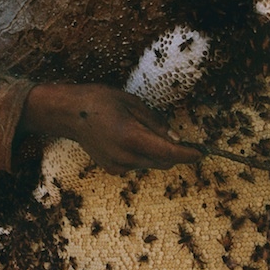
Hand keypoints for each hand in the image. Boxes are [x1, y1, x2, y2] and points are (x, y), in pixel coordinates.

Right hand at [19, 83, 201, 174]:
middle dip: (173, 152)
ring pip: (150, 163)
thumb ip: (155, 122)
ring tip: (139, 130)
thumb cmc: (100, 101)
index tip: (201, 152)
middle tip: (178, 138)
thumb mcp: (132, 103)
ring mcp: (117, 165)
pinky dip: (141, 154)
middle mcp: (125, 156)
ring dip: (155, 152)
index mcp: (131, 136)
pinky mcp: (112, 169)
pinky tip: (127, 138)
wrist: (69, 113)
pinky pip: (137, 164)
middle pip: (162, 162)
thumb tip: (175, 139)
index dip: (188, 155)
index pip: (168, 153)